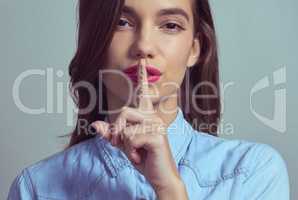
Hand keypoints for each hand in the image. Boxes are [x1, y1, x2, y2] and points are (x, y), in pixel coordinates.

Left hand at [91, 59, 183, 192]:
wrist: (160, 176)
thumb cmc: (144, 158)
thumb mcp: (124, 145)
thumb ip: (111, 134)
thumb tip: (95, 124)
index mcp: (147, 116)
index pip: (144, 92)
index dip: (143, 77)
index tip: (142, 61)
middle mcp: (153, 116)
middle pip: (123, 112)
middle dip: (116, 131)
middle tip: (121, 145)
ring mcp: (156, 125)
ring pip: (124, 127)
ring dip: (124, 145)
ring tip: (136, 152)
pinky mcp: (156, 135)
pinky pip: (130, 138)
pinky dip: (130, 151)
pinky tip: (141, 156)